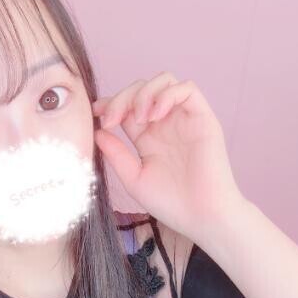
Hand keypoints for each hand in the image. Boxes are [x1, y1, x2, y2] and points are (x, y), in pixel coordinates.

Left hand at [92, 71, 245, 243]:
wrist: (201, 216)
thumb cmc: (171, 203)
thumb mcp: (134, 179)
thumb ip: (117, 155)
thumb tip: (97, 132)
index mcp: (147, 139)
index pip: (127, 108)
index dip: (110, 104)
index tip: (95, 113)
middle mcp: (165, 125)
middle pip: (141, 89)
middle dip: (122, 98)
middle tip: (112, 120)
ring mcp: (184, 120)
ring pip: (164, 81)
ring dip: (145, 93)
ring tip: (138, 118)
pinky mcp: (202, 119)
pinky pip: (187, 89)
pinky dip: (167, 94)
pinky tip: (155, 116)